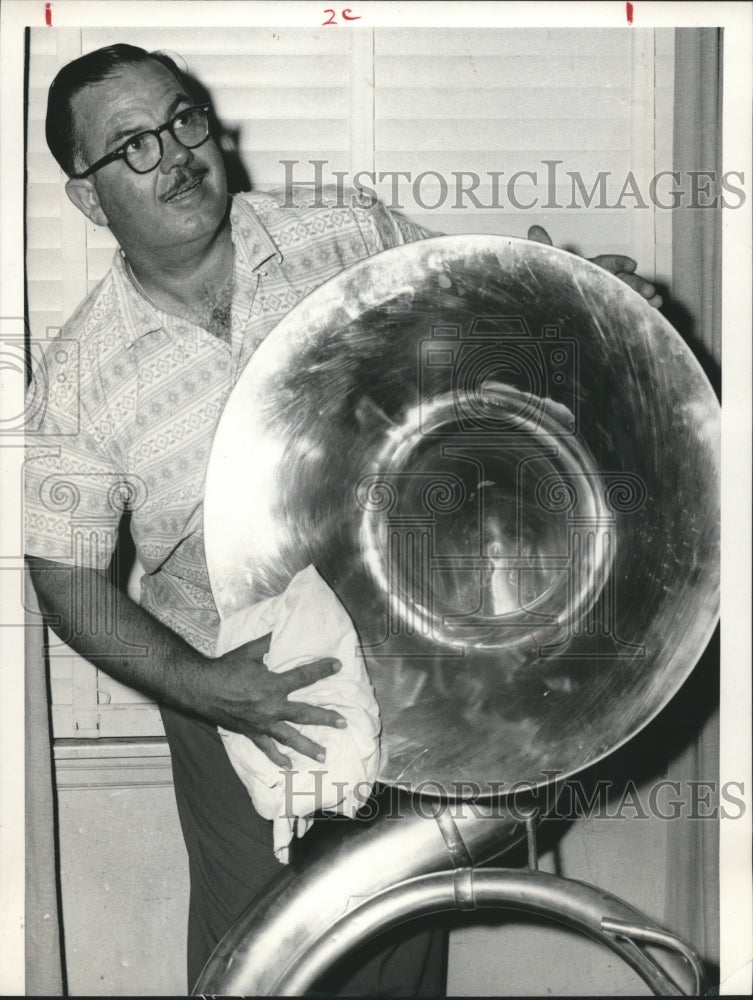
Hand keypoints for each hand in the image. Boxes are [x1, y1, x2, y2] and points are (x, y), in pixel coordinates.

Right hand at [209, 633, 345, 767]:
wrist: (202, 688)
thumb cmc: (226, 667)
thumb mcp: (250, 650)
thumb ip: (270, 641)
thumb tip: (284, 625)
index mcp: (273, 684)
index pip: (304, 676)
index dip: (322, 669)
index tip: (338, 665)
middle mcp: (271, 707)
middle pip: (305, 714)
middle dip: (325, 718)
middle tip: (343, 723)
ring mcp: (262, 723)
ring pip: (290, 737)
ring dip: (308, 747)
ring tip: (324, 755)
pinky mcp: (251, 733)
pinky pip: (267, 749)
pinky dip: (278, 758)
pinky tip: (289, 767)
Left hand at [527, 225, 662, 308]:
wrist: (540, 322)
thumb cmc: (545, 290)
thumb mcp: (547, 268)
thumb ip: (544, 250)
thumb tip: (534, 229)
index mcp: (587, 271)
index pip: (605, 264)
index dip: (618, 263)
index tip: (631, 265)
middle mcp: (598, 284)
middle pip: (622, 281)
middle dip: (637, 284)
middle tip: (649, 291)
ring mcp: (603, 300)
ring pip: (628, 296)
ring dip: (643, 297)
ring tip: (656, 302)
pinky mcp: (605, 315)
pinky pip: (626, 312)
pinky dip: (640, 313)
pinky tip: (651, 315)